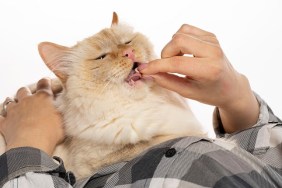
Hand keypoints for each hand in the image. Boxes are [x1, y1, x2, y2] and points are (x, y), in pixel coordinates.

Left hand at [0, 78, 63, 154]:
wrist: (32, 145)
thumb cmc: (50, 133)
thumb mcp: (62, 121)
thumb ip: (59, 112)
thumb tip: (61, 110)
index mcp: (43, 98)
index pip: (44, 84)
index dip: (45, 82)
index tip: (46, 81)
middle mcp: (27, 101)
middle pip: (24, 90)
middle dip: (26, 92)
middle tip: (31, 98)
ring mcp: (14, 111)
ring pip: (10, 102)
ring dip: (14, 104)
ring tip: (18, 108)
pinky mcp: (5, 123)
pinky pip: (0, 117)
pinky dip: (3, 118)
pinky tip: (6, 120)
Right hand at [140, 24, 258, 132]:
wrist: (231, 86)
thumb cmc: (210, 92)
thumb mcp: (188, 93)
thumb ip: (167, 82)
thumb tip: (149, 72)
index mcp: (209, 69)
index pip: (177, 63)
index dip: (157, 66)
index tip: (145, 70)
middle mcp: (213, 51)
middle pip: (178, 41)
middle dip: (166, 54)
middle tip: (168, 66)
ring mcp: (213, 41)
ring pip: (180, 33)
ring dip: (172, 47)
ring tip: (178, 60)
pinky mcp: (210, 35)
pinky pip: (185, 30)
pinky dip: (179, 41)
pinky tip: (184, 52)